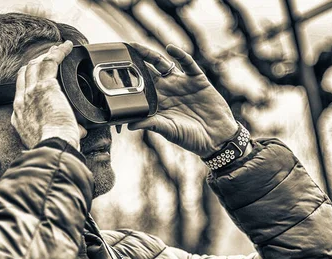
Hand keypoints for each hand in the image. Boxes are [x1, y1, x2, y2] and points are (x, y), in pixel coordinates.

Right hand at [11, 40, 86, 149]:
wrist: (52, 148)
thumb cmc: (56, 148)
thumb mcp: (54, 140)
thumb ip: (64, 131)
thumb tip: (81, 130)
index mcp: (20, 116)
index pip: (21, 92)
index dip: (29, 80)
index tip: (40, 77)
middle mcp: (22, 102)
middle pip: (25, 74)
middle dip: (36, 63)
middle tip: (49, 56)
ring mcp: (31, 93)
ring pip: (35, 66)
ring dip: (47, 55)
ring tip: (58, 49)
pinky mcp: (45, 87)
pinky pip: (50, 62)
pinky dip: (58, 52)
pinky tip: (66, 47)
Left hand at [128, 43, 238, 158]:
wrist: (217, 138)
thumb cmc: (191, 138)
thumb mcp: (169, 131)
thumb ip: (151, 125)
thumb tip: (130, 125)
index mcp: (158, 103)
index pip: (140, 88)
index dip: (129, 81)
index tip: (115, 74)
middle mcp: (168, 90)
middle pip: (148, 72)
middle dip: (136, 62)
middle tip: (122, 52)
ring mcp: (182, 83)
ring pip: (163, 64)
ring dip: (151, 55)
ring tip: (138, 48)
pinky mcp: (197, 79)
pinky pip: (188, 64)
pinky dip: (179, 55)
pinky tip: (170, 49)